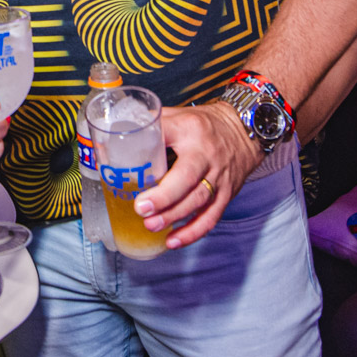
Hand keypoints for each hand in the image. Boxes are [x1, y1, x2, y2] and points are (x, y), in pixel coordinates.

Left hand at [134, 102, 264, 249]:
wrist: (245, 132)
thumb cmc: (204, 125)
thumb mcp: (178, 115)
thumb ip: (150, 125)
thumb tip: (111, 137)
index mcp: (190, 131)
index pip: (170, 138)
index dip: (151, 151)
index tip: (131, 167)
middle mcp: (207, 155)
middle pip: (188, 179)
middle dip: (164, 197)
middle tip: (141, 209)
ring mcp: (219, 177)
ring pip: (198, 201)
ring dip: (175, 217)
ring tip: (151, 226)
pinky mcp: (227, 194)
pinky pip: (211, 217)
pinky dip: (192, 232)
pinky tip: (173, 241)